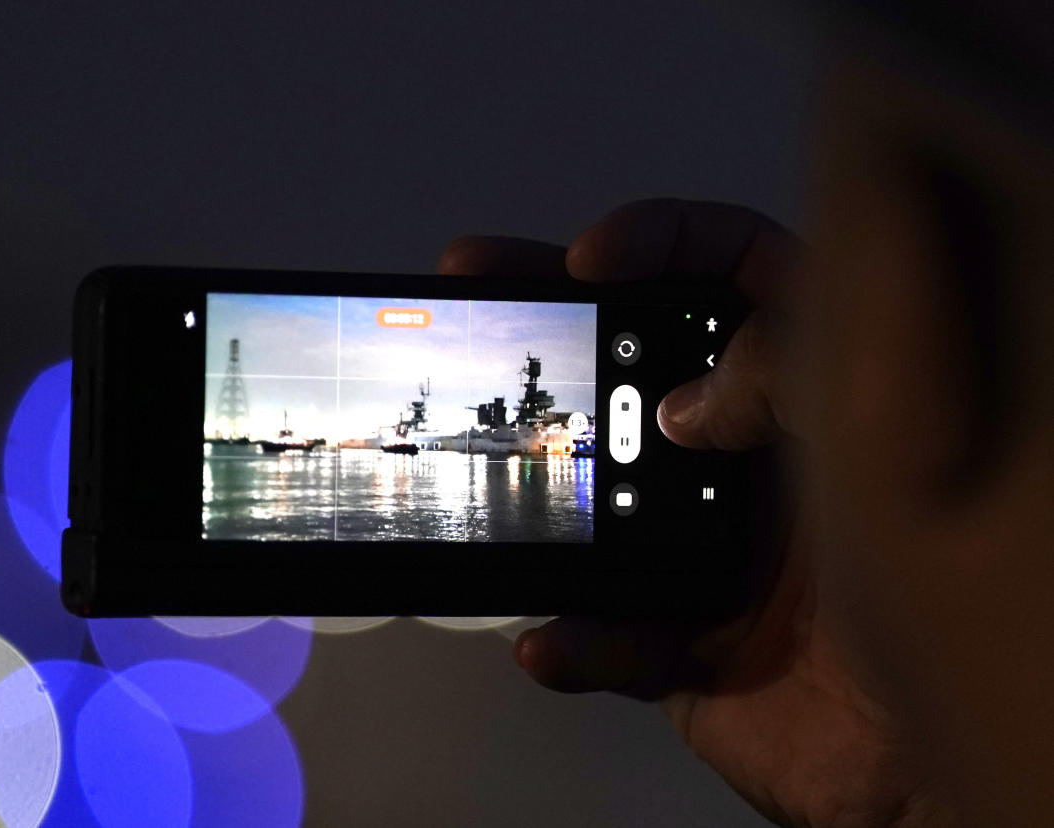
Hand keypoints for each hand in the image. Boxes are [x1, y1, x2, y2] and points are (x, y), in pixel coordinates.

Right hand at [439, 200, 951, 827]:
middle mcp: (754, 452)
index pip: (736, 267)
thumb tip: (683, 403)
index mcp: (817, 384)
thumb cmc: (953, 595)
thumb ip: (786, 375)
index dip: (661, 238)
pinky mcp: (683, 632)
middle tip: (479, 281)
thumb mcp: (876, 433)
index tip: (590, 256)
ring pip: (596, 493)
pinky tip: (553, 636)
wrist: (941, 766)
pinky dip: (573, 640)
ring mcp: (709, 542)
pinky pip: (605, 629)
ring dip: (539, 488)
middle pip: (637, 363)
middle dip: (553, 324)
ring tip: (500, 477)